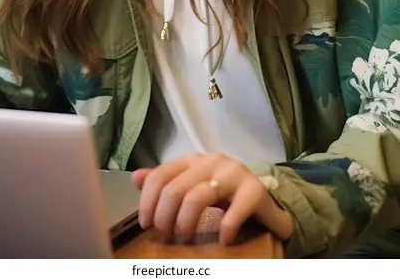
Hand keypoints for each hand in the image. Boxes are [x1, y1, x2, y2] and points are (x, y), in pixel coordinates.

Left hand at [131, 152, 292, 245]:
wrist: (264, 202)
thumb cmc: (224, 195)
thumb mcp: (191, 185)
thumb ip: (165, 182)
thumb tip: (136, 178)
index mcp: (193, 159)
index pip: (160, 176)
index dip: (148, 202)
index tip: (146, 224)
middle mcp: (212, 161)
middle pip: (175, 189)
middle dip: (165, 217)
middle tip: (166, 235)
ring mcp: (235, 173)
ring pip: (198, 197)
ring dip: (186, 223)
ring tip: (186, 238)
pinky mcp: (255, 190)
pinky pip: (233, 213)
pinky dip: (224, 230)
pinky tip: (221, 241)